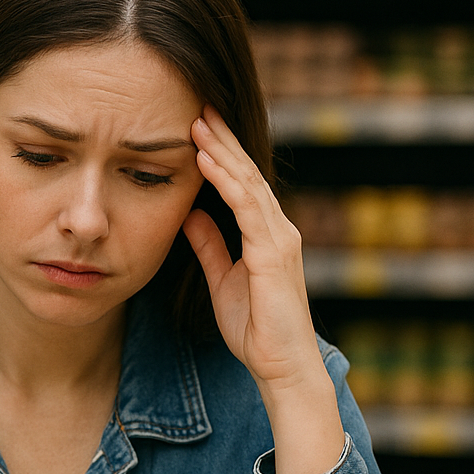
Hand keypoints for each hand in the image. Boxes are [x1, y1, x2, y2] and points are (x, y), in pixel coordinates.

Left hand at [182, 106, 344, 473]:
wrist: (282, 367)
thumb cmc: (256, 332)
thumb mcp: (223, 281)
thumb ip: (211, 246)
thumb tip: (191, 213)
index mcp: (265, 236)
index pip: (242, 185)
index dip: (221, 155)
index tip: (198, 127)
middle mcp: (278, 230)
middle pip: (247, 174)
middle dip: (222, 140)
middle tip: (198, 106)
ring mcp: (279, 239)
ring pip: (248, 183)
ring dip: (221, 152)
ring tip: (197, 122)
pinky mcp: (274, 254)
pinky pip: (248, 209)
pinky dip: (226, 182)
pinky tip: (207, 161)